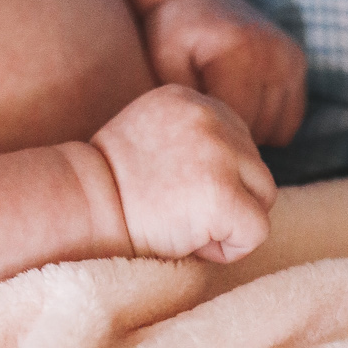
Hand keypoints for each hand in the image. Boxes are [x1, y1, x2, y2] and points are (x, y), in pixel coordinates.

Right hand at [92, 86, 274, 264]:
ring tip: (183, 221)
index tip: (174, 186)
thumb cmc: (114, 185)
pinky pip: (256, 231)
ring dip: (231, 221)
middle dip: (227, 197)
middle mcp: (209, 115)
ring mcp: (219, 152)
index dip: (214, 175)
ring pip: (262, 197)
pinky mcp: (224, 193)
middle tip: (177, 208)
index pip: (238, 142)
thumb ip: (192, 135)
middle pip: (255, 168)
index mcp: (190, 98)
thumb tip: (234, 163)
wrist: (84, 206)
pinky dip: (228, 248)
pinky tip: (188, 238)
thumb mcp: (152, 134)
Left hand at [126, 0, 306, 148]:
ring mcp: (290, 58)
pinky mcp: (297, 61)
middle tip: (206, 121)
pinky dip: (268, 120)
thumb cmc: (170, 31)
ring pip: (278, 130)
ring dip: (252, 130)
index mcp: (239, 54)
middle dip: (231, 134)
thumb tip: (202, 145)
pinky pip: (290, 118)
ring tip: (222, 110)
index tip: (194, 131)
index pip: (236, 125)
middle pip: (259, 131)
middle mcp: (273, 55)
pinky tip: (241, 104)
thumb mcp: (165, 66)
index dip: (213, 136)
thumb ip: (189, 105)